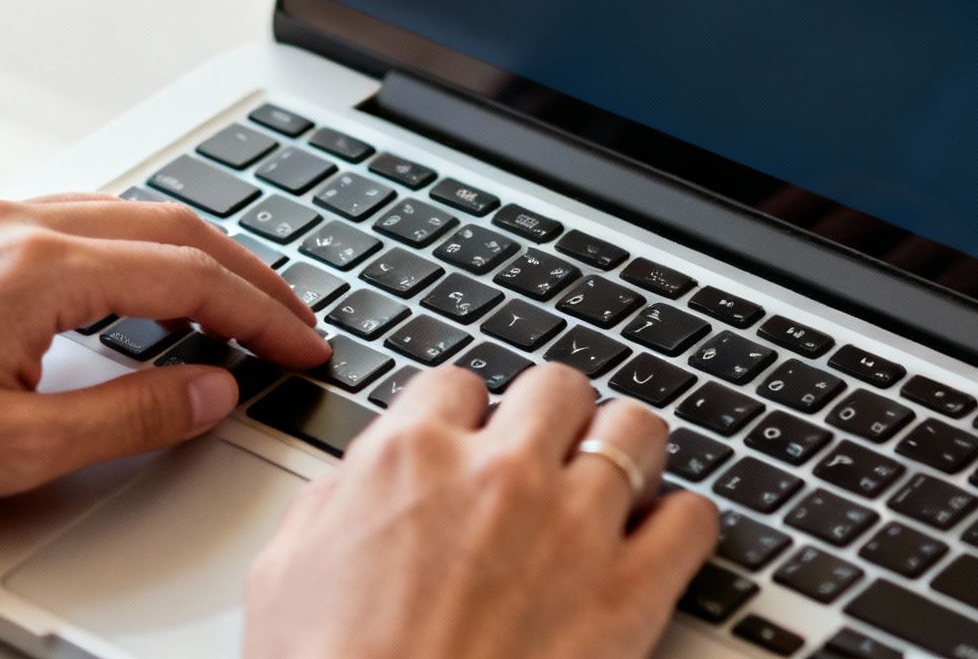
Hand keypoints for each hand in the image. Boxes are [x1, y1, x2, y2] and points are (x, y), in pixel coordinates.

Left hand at [0, 194, 330, 587]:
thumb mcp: (13, 449)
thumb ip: (132, 415)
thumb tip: (212, 391)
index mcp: (39, 266)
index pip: (192, 275)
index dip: (265, 312)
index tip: (307, 344)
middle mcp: (13, 222)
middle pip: (170, 227)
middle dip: (246, 272)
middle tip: (293, 319)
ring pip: (121, 215)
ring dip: (189, 253)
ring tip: (231, 304)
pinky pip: (71, 220)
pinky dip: (130, 249)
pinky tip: (135, 288)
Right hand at [246, 365, 717, 658]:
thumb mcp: (285, 572)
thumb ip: (334, 504)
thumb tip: (356, 485)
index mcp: (410, 457)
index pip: (458, 383)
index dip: (466, 415)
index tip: (471, 439)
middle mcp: (498, 474)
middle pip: (557, 387)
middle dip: (552, 416)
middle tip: (547, 454)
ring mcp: (572, 528)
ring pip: (635, 429)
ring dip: (625, 449)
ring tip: (617, 480)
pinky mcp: (630, 594)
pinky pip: (692, 520)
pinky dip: (681, 523)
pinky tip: (660, 541)